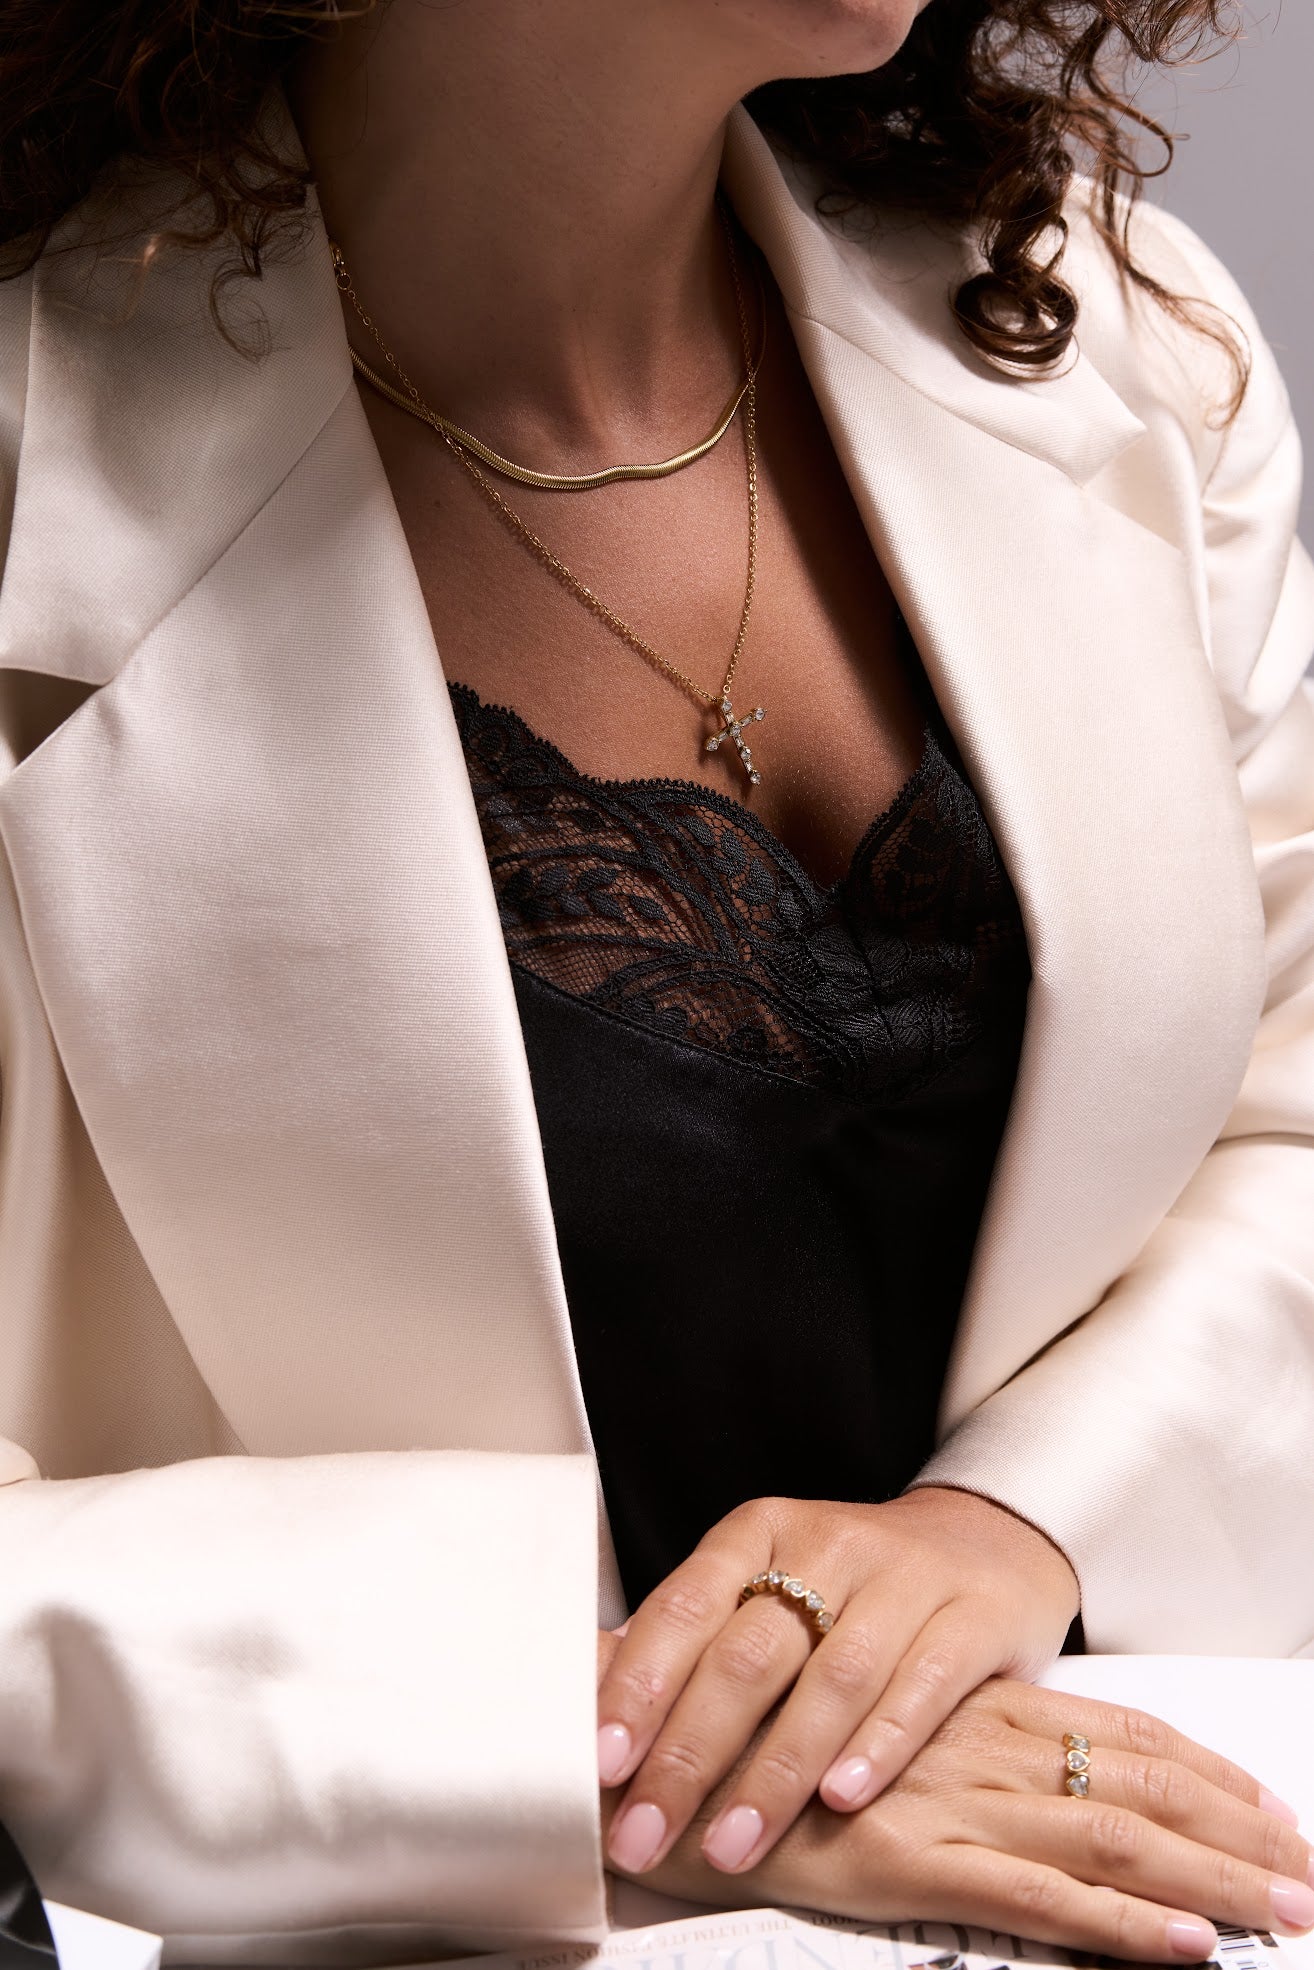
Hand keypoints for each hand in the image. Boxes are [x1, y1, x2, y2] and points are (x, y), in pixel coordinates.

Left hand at [598, 1487, 1077, 1876]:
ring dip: (778, 1769)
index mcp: (760, 1531)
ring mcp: (905, 1577)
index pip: (686, 1606)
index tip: (604, 1760)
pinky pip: (923, 1684)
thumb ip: (700, 1639)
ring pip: (833, 1677)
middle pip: (749, 1653)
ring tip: (734, 1841)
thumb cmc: (853, 1584)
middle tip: (649, 1828)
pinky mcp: (973, 1616)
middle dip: (692, 1753)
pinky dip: (879, 1744)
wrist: (986, 1540)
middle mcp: (828, 1544)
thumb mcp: (772, 1585)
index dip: (641, 1686)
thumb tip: (600, 1707)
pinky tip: (842, 1797)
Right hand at [617, 1678, 1313, 1962]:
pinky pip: (1039, 1902)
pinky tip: (1190, 1953)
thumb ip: (938, 1743)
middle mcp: (971, 1744)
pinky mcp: (908, 1863)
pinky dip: (1125, 1933)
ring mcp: (944, 1802)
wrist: (649, 1753)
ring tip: (1291, 1910)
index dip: (1203, 1768)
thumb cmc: (750, 1746)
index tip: (1274, 1804)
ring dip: (1214, 1880)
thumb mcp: (860, 1732)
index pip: (1115, 1731)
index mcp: (967, 1707)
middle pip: (1136, 1785)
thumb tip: (1020, 1774)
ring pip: (1111, 1841)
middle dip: (1237, 1830)